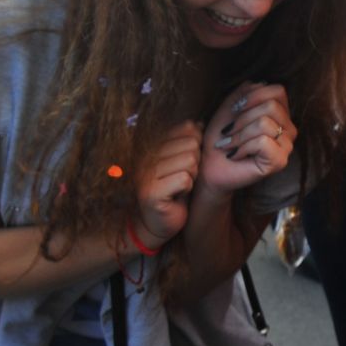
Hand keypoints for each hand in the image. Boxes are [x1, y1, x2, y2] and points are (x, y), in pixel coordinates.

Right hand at [132, 122, 202, 248]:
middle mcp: (146, 156)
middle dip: (195, 163)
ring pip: (190, 161)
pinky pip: (185, 179)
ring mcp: (145, 174)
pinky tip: (176, 196)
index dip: (196, 146)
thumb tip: (199, 124)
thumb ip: (188, 142)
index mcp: (153, 145)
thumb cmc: (175, 190)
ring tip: (179, 186)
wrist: (160, 221)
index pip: (187, 129)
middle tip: (182, 178)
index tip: (185, 163)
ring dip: (192, 176)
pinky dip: (187, 188)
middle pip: (191, 145)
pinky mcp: (150, 192)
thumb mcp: (184, 162)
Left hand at [200, 83, 295, 195]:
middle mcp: (288, 129)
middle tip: (228, 132)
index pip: (278, 91)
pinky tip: (236, 155)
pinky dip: (243, 147)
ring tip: (229, 145)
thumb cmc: (221, 137)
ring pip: (265, 124)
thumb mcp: (231, 107)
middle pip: (271, 106)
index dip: (253, 96)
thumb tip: (260, 82)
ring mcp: (286, 145)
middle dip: (243, 118)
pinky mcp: (280, 161)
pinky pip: (263, 142)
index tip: (235, 109)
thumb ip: (245, 92)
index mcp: (280, 114)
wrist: (210, 165)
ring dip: (239, 135)